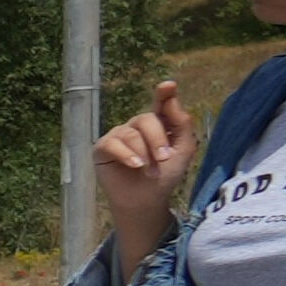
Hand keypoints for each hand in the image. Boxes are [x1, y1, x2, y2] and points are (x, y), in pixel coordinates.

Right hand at [96, 78, 197, 273]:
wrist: (147, 200)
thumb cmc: (165, 175)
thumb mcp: (182, 150)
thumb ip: (182, 124)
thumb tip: (172, 101)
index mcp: (158, 124)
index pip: (160, 104)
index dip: (164, 94)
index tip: (168, 86)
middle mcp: (136, 126)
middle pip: (146, 119)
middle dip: (157, 139)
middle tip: (164, 159)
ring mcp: (118, 135)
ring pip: (131, 134)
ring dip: (144, 153)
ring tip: (150, 171)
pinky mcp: (102, 148)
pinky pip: (112, 143)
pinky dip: (126, 154)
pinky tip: (135, 165)